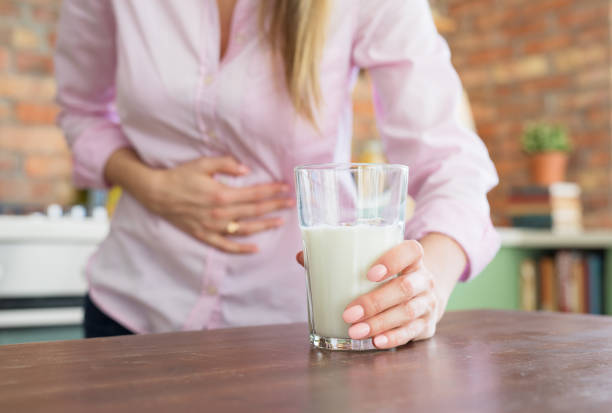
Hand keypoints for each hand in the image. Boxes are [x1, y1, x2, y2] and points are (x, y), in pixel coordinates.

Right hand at [148, 156, 292, 252]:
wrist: (156, 193)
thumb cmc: (180, 176)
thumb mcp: (202, 164)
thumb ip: (226, 165)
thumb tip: (247, 169)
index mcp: (221, 194)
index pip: (254, 193)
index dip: (272, 191)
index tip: (285, 188)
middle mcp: (220, 213)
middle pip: (254, 211)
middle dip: (275, 206)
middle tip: (291, 203)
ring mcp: (213, 226)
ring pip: (245, 229)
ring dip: (265, 226)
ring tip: (280, 222)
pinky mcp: (204, 235)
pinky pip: (226, 246)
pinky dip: (242, 249)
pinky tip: (255, 248)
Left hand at [297, 240, 440, 348]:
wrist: (423, 297)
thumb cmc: (389, 278)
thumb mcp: (374, 264)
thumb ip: (340, 260)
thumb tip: (301, 256)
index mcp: (412, 259)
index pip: (411, 251)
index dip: (393, 260)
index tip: (369, 273)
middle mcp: (424, 279)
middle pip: (405, 287)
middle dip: (375, 302)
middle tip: (349, 313)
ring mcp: (427, 302)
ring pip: (407, 312)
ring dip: (379, 323)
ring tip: (355, 331)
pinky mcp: (426, 325)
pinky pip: (411, 332)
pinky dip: (393, 337)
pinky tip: (375, 341)